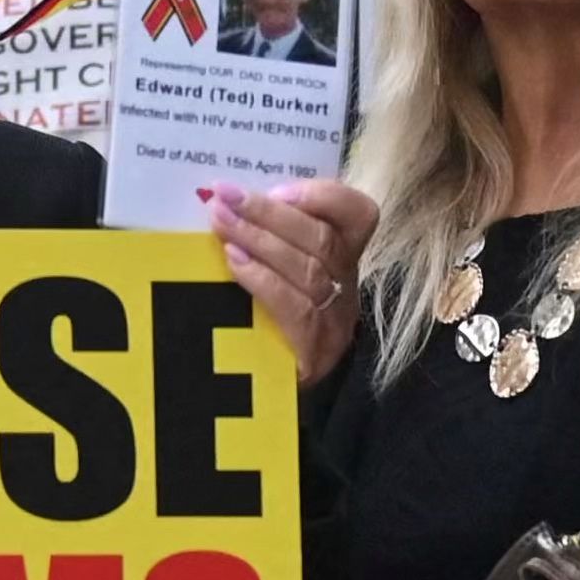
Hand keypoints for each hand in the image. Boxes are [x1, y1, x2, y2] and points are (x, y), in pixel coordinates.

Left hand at [207, 176, 377, 381]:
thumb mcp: (275, 269)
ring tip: (221, 221)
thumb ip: (268, 236)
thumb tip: (227, 198)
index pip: (358, 215)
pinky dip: (262, 279)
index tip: (278, 187)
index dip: (324, 195)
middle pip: (322, 239)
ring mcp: (336, 321)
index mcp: (344, 257)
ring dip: (259, 239)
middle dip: (270, 213)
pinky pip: (295, 307)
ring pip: (309, 270)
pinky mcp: (316, 352)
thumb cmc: (268, 318)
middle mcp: (348, 286)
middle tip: (225, 196)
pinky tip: (234, 262)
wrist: (272, 392)